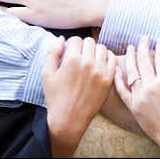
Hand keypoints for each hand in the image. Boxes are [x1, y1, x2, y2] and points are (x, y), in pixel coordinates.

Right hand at [42, 35, 120, 152]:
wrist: (68, 119)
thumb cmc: (55, 98)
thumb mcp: (46, 74)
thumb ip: (52, 53)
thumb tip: (62, 38)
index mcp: (71, 60)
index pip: (76, 39)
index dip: (71, 45)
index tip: (70, 53)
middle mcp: (87, 63)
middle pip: (89, 41)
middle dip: (83, 47)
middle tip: (79, 57)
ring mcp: (100, 71)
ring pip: (102, 48)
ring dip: (95, 51)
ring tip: (89, 60)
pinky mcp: (108, 79)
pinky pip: (112, 59)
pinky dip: (107, 58)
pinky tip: (100, 64)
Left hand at [113, 33, 159, 155]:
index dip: (159, 46)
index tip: (159, 40)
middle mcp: (151, 87)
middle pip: (143, 60)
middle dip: (143, 46)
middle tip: (143, 38)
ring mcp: (139, 96)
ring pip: (130, 71)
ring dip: (129, 57)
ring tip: (130, 48)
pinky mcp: (133, 107)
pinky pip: (122, 89)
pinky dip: (117, 78)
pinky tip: (116, 68)